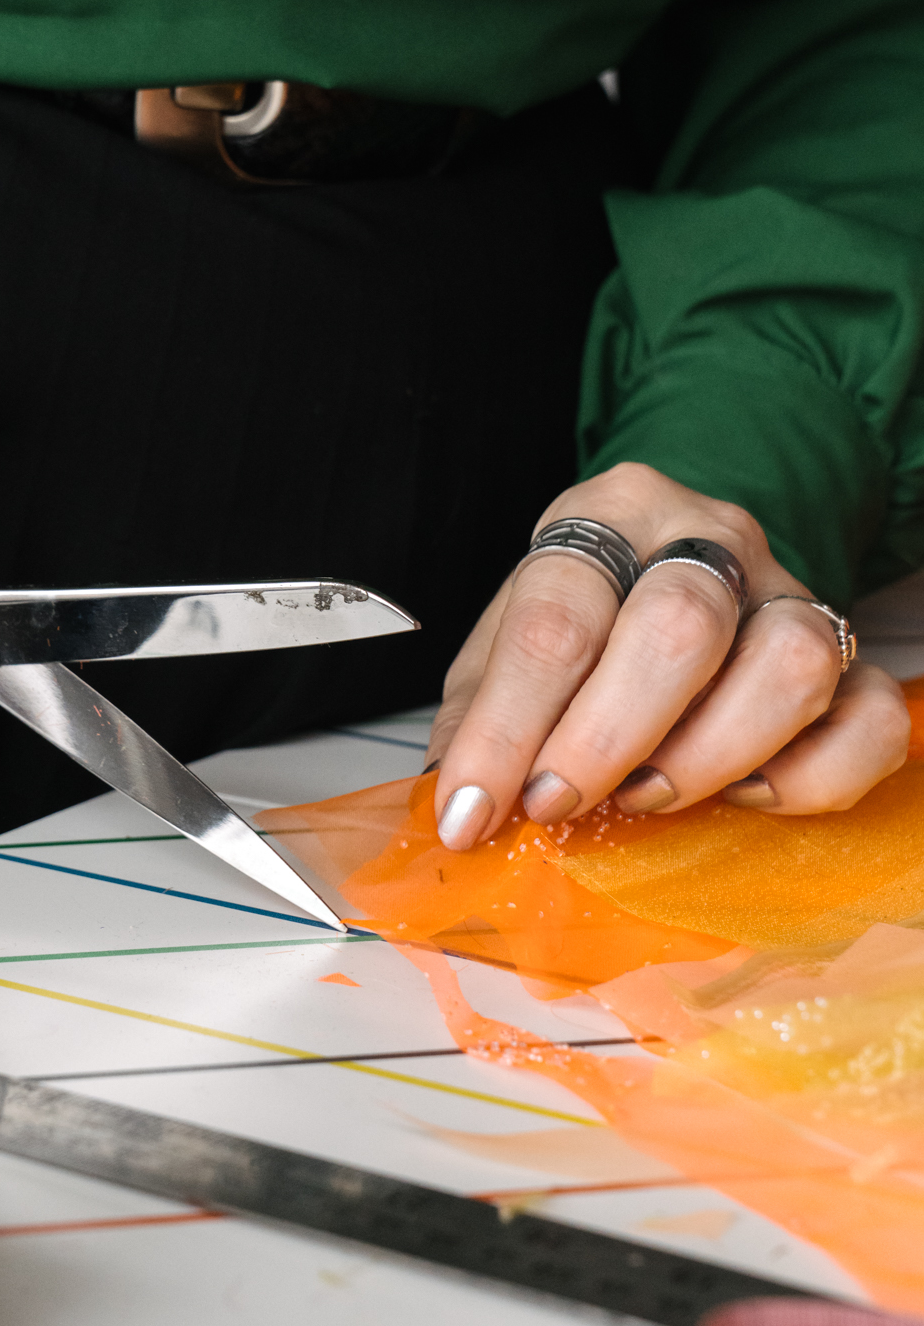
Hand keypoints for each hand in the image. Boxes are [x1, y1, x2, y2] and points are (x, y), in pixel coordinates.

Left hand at [427, 463, 907, 847]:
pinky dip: (812, 776)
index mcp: (606, 516)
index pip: (557, 617)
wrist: (664, 570)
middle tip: (558, 803)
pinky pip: (869, 716)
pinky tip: (747, 796)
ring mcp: (789, 591)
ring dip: (709, 754)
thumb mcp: (504, 648)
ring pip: (790, 662)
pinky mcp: (851, 652)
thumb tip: (455, 809)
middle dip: (607, 738)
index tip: (473, 807)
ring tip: (646, 796)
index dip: (509, 727)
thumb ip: (478, 721)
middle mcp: (708, 537)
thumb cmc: (580, 620)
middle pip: (679, 626)